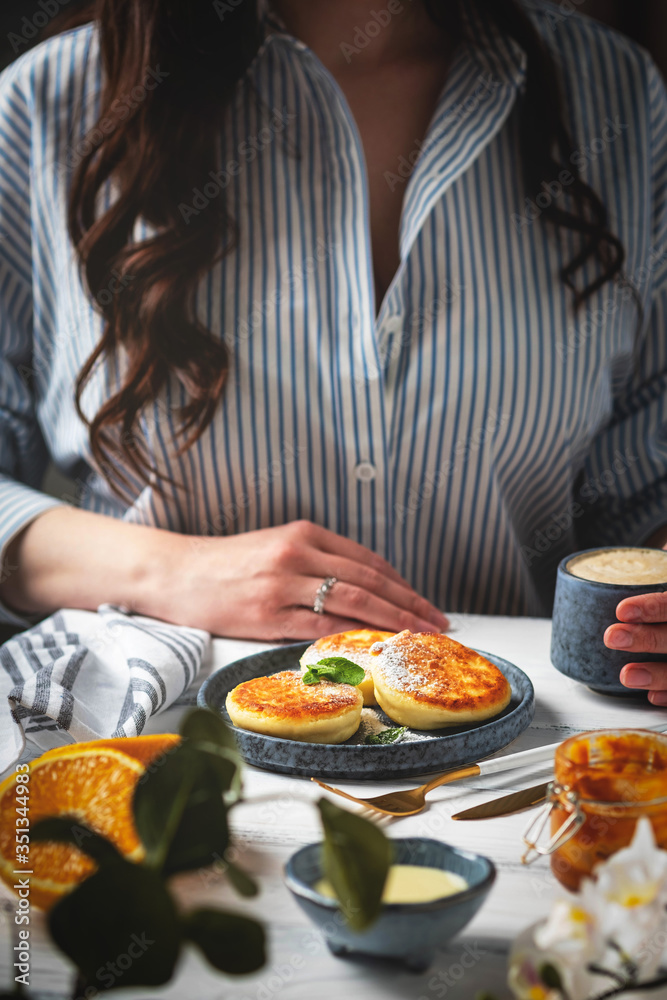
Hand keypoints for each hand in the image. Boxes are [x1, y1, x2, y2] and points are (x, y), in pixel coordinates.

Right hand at [162, 519, 449, 640]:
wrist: (176, 572)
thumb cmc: (229, 564)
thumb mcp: (277, 546)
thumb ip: (317, 560)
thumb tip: (365, 588)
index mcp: (304, 534)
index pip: (368, 561)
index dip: (403, 585)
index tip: (426, 604)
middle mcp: (297, 554)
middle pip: (369, 581)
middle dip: (410, 605)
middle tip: (438, 625)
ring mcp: (281, 584)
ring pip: (351, 603)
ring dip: (391, 622)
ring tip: (416, 639)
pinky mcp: (265, 614)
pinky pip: (318, 628)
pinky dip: (350, 639)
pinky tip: (372, 650)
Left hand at [604, 592, 666, 705]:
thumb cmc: (664, 622)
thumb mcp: (663, 603)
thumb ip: (653, 602)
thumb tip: (607, 591)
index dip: (652, 607)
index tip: (622, 611)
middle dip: (646, 639)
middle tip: (612, 638)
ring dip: (657, 674)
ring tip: (627, 676)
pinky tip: (652, 696)